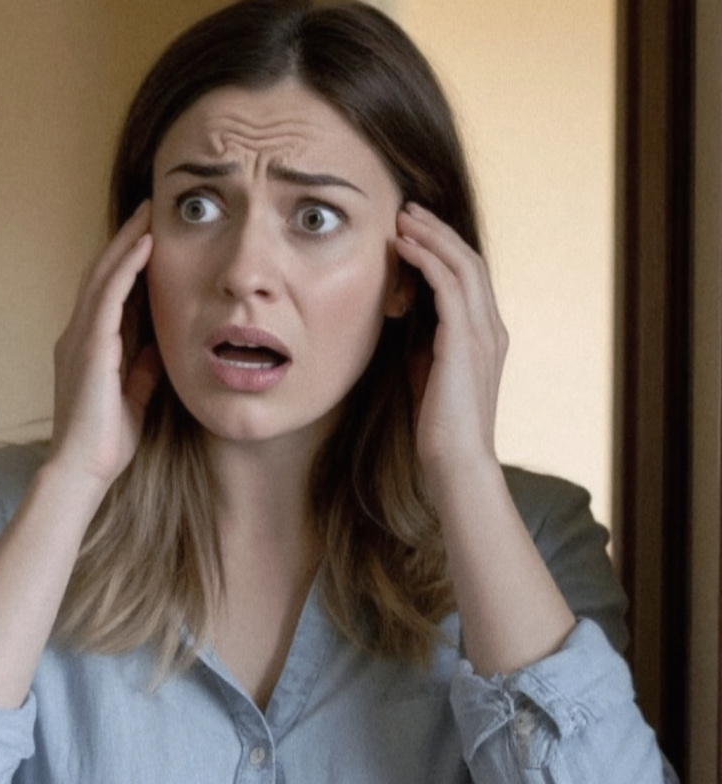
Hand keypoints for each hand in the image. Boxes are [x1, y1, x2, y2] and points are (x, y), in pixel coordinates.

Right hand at [50, 201, 161, 487]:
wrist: (82, 469)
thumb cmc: (105, 442)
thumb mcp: (134, 398)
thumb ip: (142, 370)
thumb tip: (159, 347)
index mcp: (89, 347)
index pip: (108, 294)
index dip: (126, 264)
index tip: (148, 237)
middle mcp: (78, 335)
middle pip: (101, 275)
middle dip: (124, 240)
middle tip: (147, 209)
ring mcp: (80, 338)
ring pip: (102, 277)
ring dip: (126, 242)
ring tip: (147, 214)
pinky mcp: (90, 346)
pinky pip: (108, 297)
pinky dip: (126, 268)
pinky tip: (143, 246)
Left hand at [394, 203, 507, 480]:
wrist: (455, 462)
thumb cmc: (438, 427)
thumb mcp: (429, 374)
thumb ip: (425, 345)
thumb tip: (406, 320)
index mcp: (487, 337)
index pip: (471, 278)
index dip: (445, 249)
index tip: (415, 229)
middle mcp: (491, 329)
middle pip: (470, 262)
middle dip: (439, 232)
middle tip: (408, 210)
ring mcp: (482, 334)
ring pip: (462, 266)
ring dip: (431, 237)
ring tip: (402, 218)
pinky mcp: (464, 342)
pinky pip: (448, 286)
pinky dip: (426, 259)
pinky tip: (403, 247)